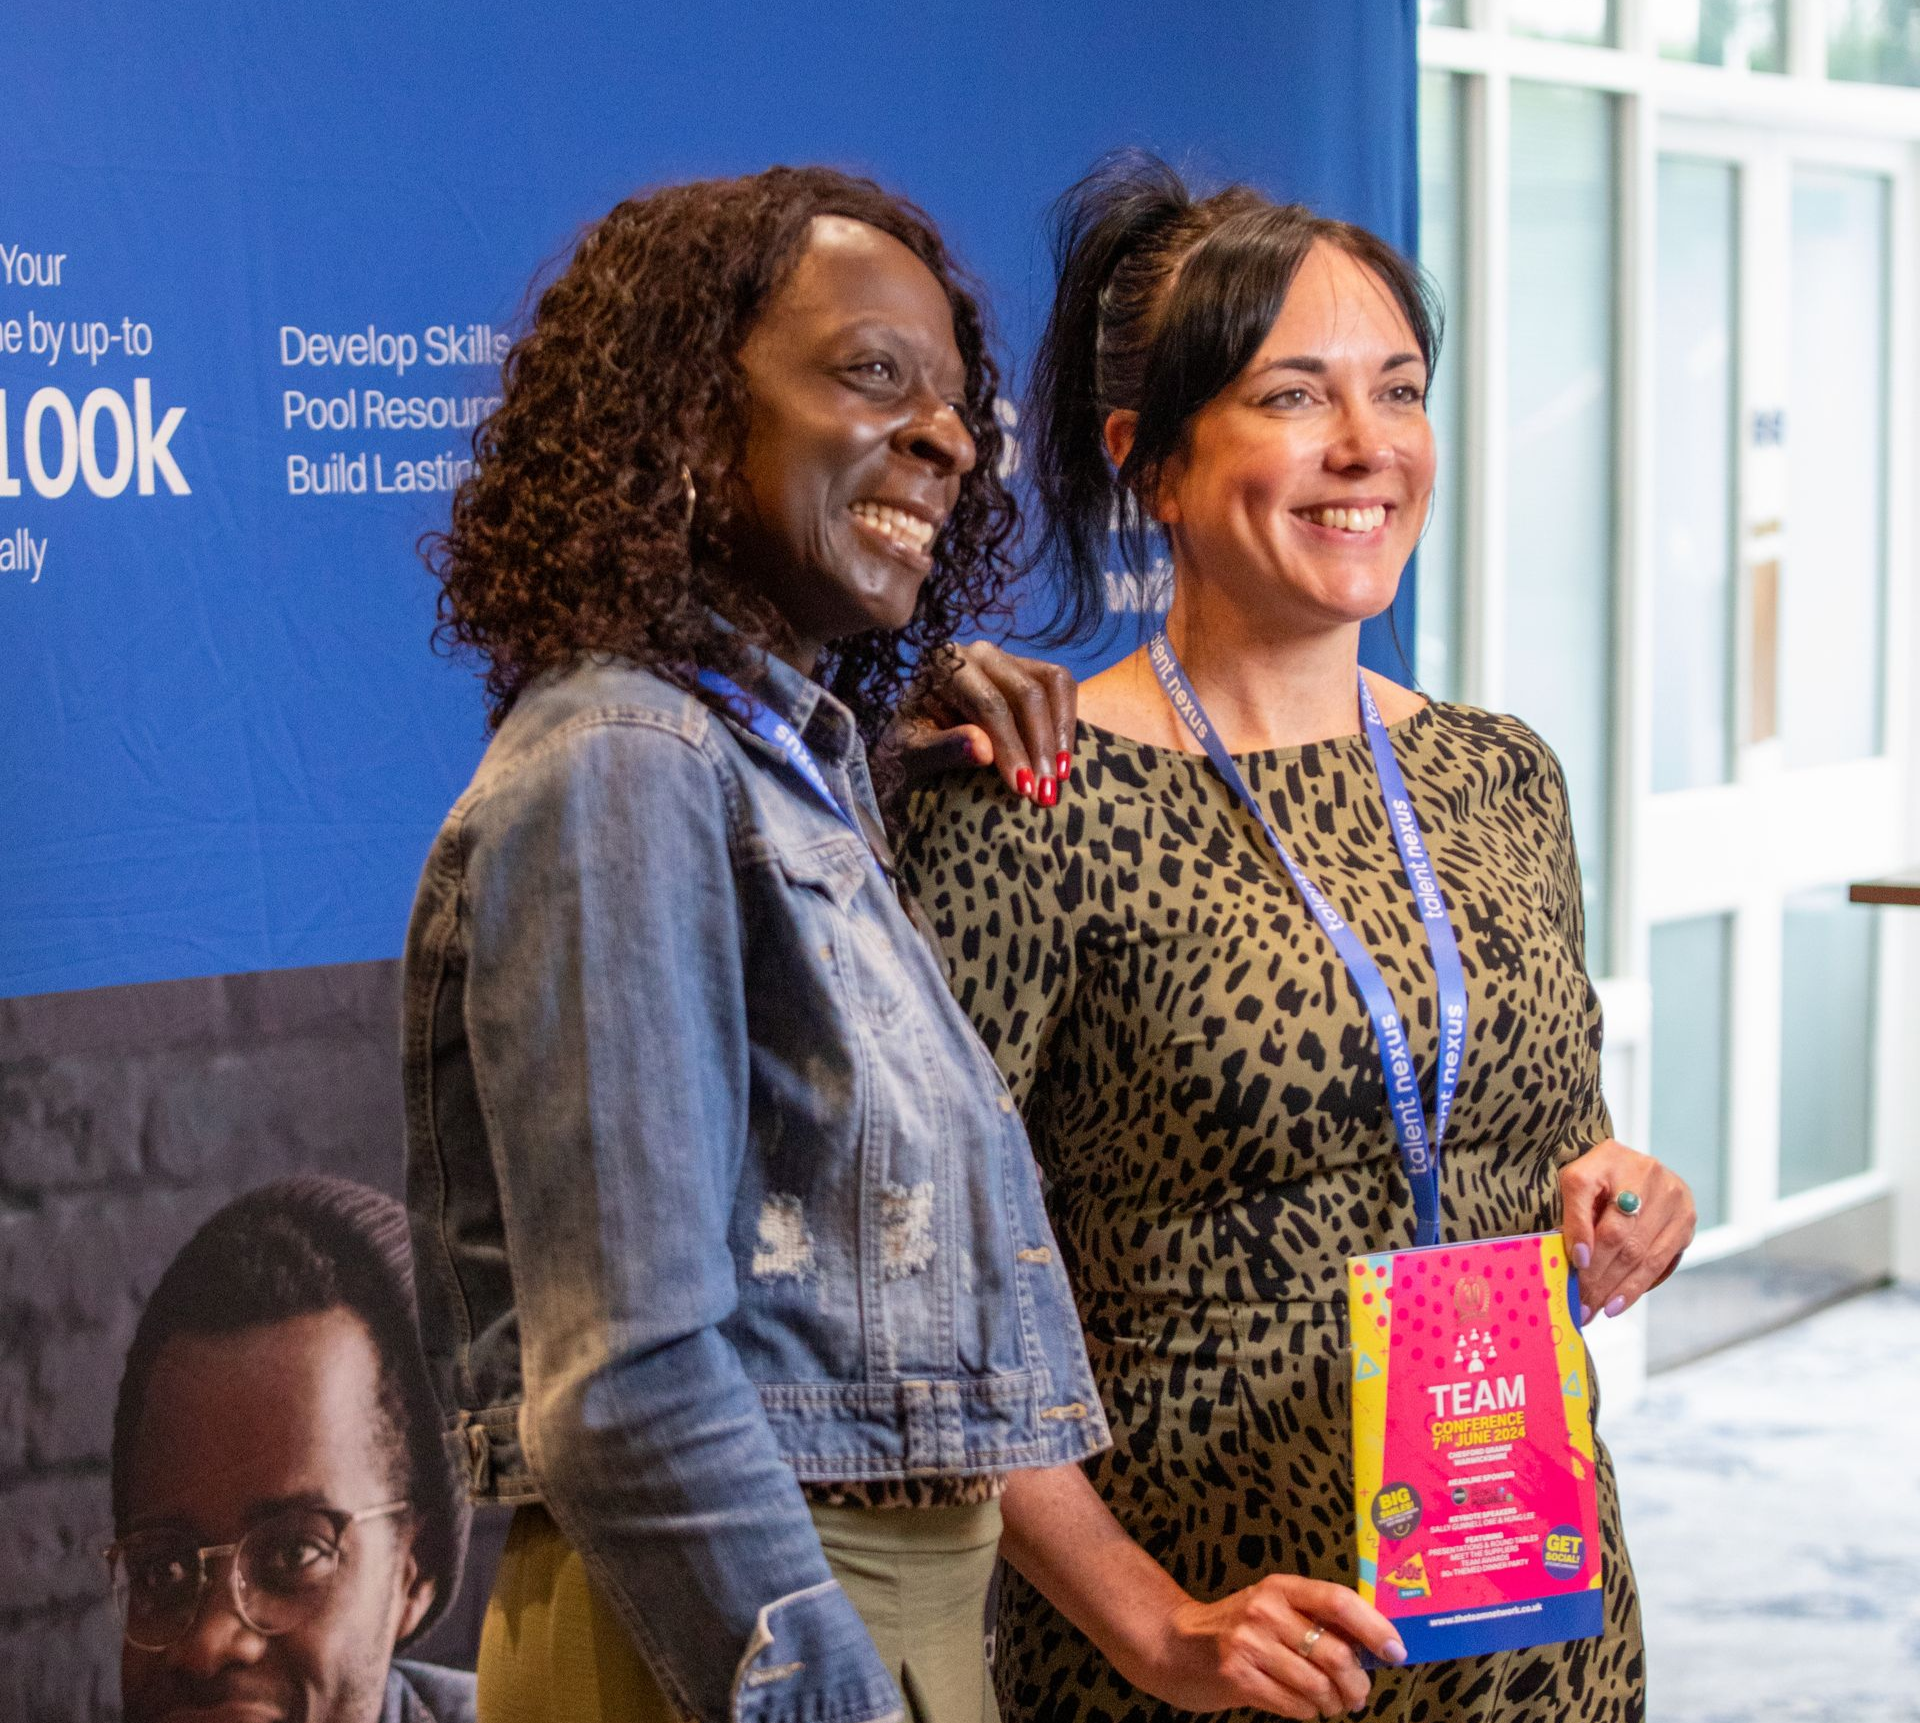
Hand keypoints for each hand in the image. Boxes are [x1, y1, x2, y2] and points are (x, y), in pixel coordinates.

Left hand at [886, 640, 1076, 803]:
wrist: (916, 737)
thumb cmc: (908, 748)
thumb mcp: (911, 755)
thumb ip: (942, 749)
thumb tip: (983, 749)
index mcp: (943, 665)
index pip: (988, 704)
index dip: (1010, 747)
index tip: (1022, 788)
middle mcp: (978, 652)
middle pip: (1026, 695)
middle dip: (1039, 747)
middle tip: (1045, 794)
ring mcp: (1007, 658)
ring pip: (1051, 686)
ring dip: (1060, 735)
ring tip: (1061, 779)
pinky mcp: (1029, 669)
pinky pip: (1062, 685)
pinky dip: (1067, 721)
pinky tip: (1065, 760)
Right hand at [1135, 1575, 1407, 1719]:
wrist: (1173, 1645)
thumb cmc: (1235, 1628)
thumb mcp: (1272, 1608)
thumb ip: (1314, 1618)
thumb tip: (1372, 1646)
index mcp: (1280, 1587)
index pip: (1339, 1600)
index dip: (1374, 1628)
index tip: (1396, 1652)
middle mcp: (1266, 1610)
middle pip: (1336, 1653)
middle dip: (1357, 1684)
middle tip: (1358, 1695)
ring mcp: (1250, 1644)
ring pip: (1319, 1686)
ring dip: (1334, 1704)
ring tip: (1331, 1704)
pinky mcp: (1238, 1677)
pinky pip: (1296, 1706)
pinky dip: (1309, 1713)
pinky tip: (1303, 1707)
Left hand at [1559, 1139, 1695, 1321]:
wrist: (1630, 1165)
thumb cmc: (1597, 1179)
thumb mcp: (1575, 1184)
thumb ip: (1574, 1215)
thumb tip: (1580, 1258)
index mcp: (1609, 1158)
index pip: (1589, 1196)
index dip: (1582, 1234)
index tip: (1574, 1266)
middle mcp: (1646, 1173)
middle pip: (1619, 1235)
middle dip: (1596, 1276)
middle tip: (1578, 1304)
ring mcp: (1672, 1196)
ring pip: (1641, 1253)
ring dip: (1615, 1288)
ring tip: (1593, 1310)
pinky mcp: (1686, 1218)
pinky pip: (1660, 1261)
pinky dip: (1635, 1286)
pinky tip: (1616, 1304)